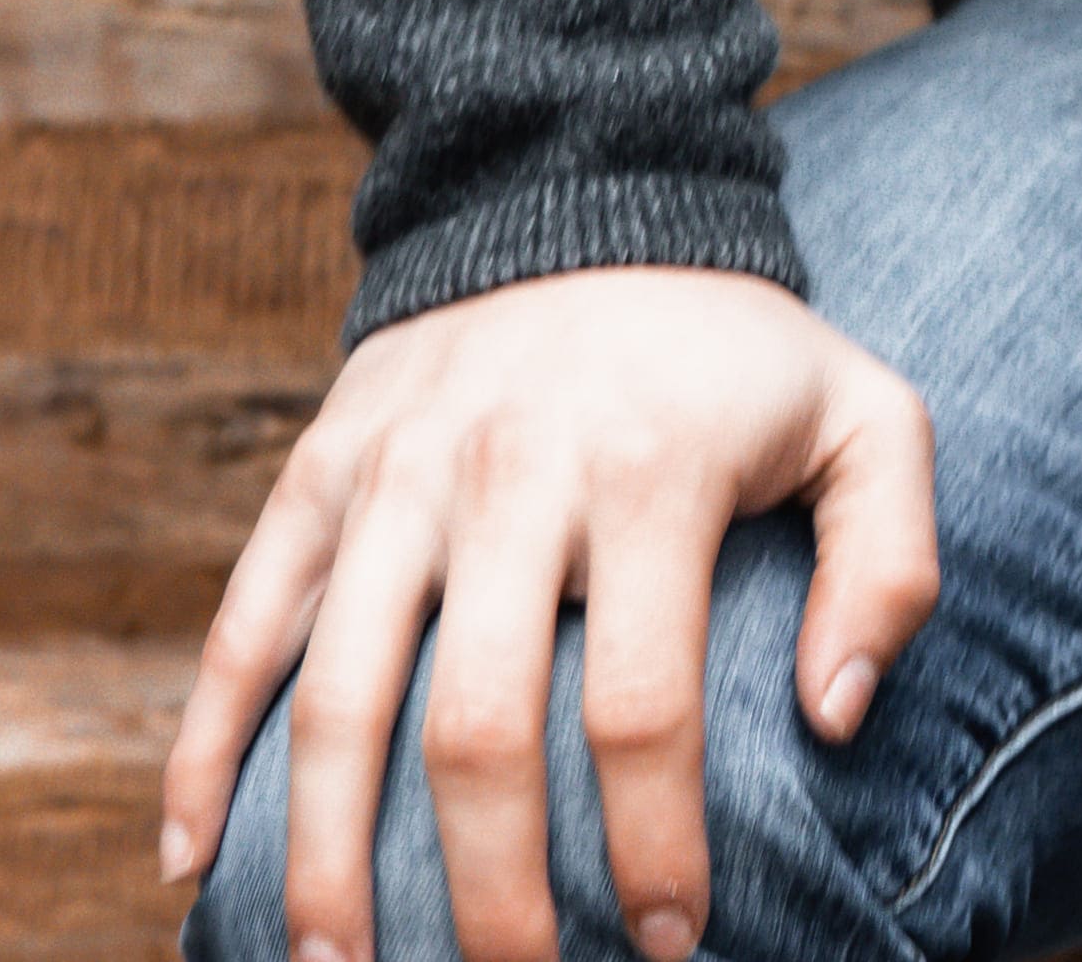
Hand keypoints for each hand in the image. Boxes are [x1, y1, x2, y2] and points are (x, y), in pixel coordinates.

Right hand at [158, 262, 938, 961]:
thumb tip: (841, 718)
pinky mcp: (316, 472)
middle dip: (488, 890)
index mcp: (650, 472)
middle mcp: (508, 473)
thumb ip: (892, 563)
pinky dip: (204, 749)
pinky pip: (242, 626)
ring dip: (324, 857)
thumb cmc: (737, 352)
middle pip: (475, 728)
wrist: (582, 194)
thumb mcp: (865, 418)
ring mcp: (396, 475)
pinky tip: (190, 861)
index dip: (649, 844)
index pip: (639, 705)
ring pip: (338, 697)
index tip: (668, 939)